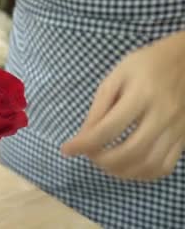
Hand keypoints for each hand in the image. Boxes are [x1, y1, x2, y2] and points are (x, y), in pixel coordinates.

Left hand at [61, 31, 184, 180]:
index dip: (83, 144)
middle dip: (102, 161)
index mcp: (141, 95)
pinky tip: (127, 166)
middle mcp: (162, 114)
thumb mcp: (115, 76)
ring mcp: (177, 129)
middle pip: (131, 152)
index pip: (108, 129)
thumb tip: (83, 136)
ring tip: (105, 163)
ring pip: (149, 164)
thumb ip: (99, 106)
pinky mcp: (184, 138)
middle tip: (89, 155)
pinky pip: (165, 167)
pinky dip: (142, 174)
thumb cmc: (144, 65)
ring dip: (121, 171)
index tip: (66, 149)